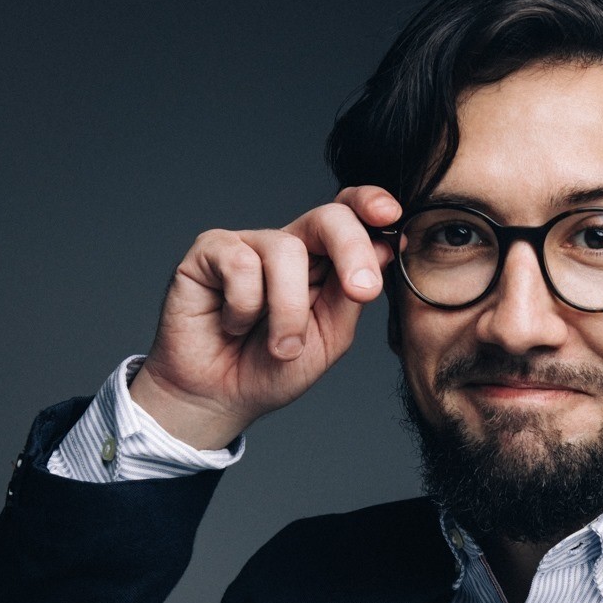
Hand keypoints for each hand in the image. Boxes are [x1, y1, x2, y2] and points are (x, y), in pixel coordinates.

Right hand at [129, 186, 399, 448]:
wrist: (220, 398)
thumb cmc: (273, 369)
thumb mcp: (330, 338)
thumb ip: (352, 295)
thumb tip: (385, 247)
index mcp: (323, 262)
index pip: (350, 215)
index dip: (370, 204)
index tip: (392, 216)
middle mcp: (288, 246)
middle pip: (328, 217)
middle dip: (352, 249)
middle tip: (363, 291)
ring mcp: (248, 244)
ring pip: (287, 252)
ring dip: (289, 312)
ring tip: (279, 346)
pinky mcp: (210, 251)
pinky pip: (241, 265)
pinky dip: (244, 307)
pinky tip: (232, 324)